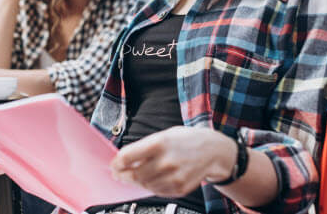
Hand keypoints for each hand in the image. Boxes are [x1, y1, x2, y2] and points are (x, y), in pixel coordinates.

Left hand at [110, 126, 235, 196]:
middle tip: (118, 174)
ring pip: (144, 185)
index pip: (128, 157)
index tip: (113, 165)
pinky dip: (150, 187)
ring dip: (136, 182)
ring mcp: (174, 177)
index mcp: (160, 143)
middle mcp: (166, 161)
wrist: (213, 151)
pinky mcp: (180, 188)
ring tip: (134, 176)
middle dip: (123, 176)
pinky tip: (150, 179)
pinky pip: (157, 192)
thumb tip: (124, 160)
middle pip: (134, 175)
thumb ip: (144, 147)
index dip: (117, 163)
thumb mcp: (164, 135)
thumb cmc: (185, 140)